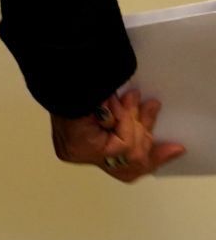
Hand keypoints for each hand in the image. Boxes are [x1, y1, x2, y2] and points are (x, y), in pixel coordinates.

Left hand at [51, 83, 183, 182]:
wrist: (64, 72)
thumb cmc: (80, 86)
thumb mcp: (111, 109)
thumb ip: (127, 120)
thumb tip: (151, 114)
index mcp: (77, 145)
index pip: (121, 167)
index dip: (152, 159)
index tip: (176, 148)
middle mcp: (74, 153)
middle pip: (128, 163)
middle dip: (144, 134)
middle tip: (151, 107)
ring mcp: (76, 153)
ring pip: (128, 153)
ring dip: (132, 120)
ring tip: (129, 98)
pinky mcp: (81, 147)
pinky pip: (121, 143)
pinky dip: (124, 120)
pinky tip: (112, 103)